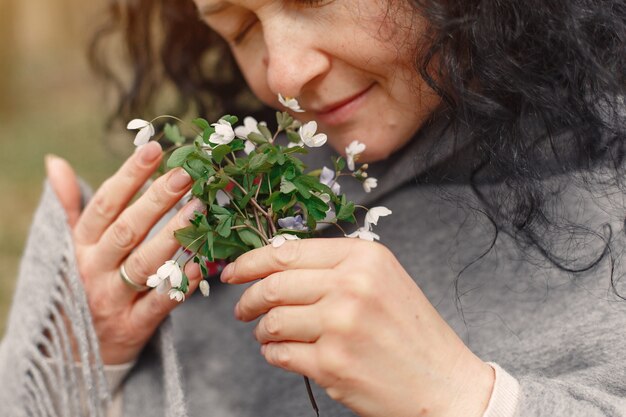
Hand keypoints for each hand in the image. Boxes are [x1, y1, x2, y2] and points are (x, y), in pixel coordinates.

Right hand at [45, 142, 203, 363]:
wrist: (77, 350)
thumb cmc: (84, 283)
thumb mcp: (70, 246)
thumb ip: (69, 207)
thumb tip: (55, 162)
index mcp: (81, 246)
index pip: (105, 205)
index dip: (129, 175)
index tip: (154, 148)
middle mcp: (94, 270)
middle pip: (127, 230)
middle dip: (157, 200)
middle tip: (186, 173)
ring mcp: (113, 299)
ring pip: (144, 264)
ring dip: (173, 235)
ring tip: (200, 208)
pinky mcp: (133, 326)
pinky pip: (159, 304)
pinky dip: (179, 285)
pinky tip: (201, 264)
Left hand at [221, 239, 494, 416]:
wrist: (443, 384)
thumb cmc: (411, 332)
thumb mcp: (382, 280)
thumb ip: (335, 267)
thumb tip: (275, 265)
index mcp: (364, 257)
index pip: (288, 252)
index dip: (251, 262)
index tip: (233, 272)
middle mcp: (352, 285)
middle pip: (274, 286)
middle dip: (248, 300)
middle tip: (242, 309)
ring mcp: (341, 325)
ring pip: (273, 321)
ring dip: (263, 331)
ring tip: (269, 335)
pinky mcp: (333, 364)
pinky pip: (280, 354)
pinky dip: (273, 353)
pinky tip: (283, 353)